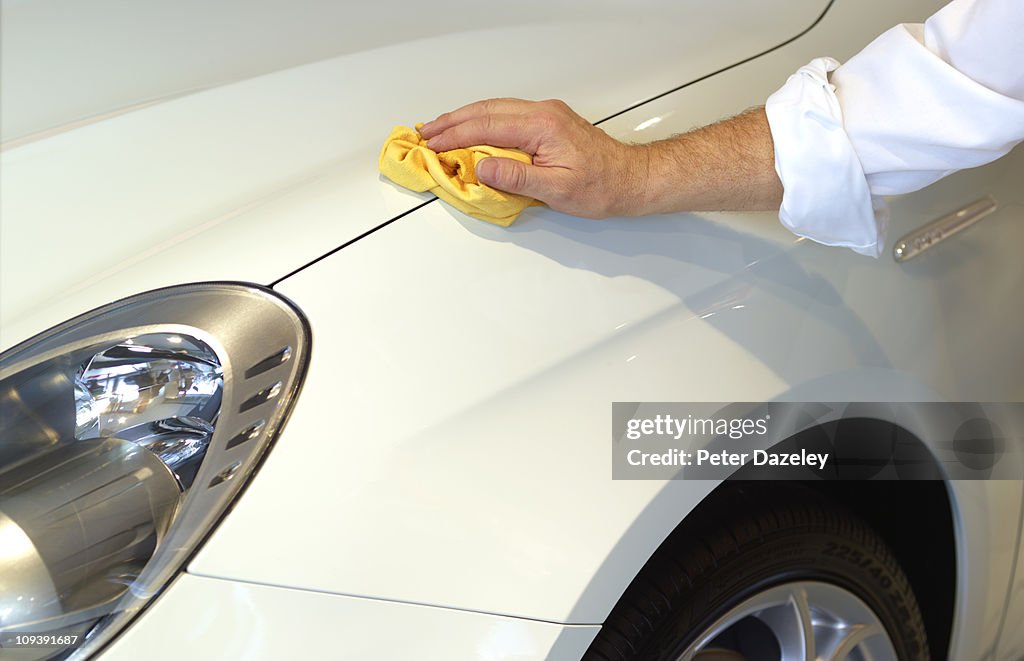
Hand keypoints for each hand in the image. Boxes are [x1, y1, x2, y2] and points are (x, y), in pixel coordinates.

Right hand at [418, 98, 648, 218]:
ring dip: (465, 118)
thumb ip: (517, 177)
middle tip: (426, 133)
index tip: (431, 143)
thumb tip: (482, 167)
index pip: (487, 126)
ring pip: (495, 108)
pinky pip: (507, 114)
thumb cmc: (601, 187)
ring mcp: (546, 113)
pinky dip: (483, 120)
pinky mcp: (549, 120)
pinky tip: (472, 129)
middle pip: (487, 110)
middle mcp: (542, 112)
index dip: (455, 135)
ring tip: (440, 129)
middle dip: (453, 121)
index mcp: (542, 126)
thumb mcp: (557, 190)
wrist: (631, 179)